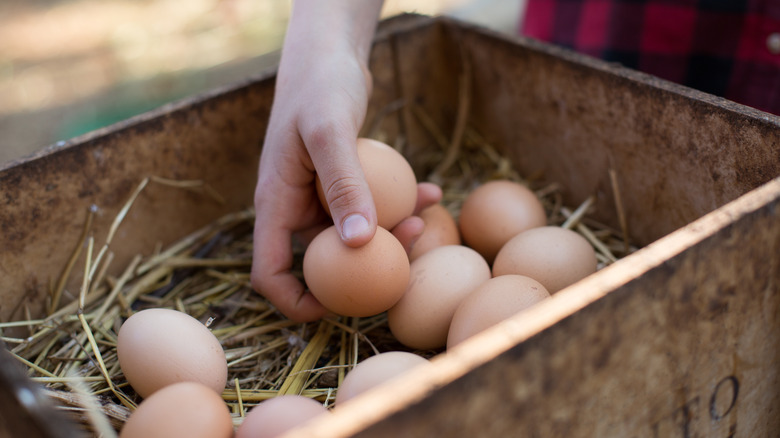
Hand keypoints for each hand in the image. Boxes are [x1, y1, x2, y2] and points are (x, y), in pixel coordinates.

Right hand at [251, 0, 440, 321]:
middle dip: (360, 271)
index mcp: (275, 202)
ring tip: (423, 221)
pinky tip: (431, 195)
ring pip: (351, 236)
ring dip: (388, 236)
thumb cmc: (321, 85)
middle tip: (402, 261)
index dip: (294, 300)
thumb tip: (360, 245)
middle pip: (319, 260)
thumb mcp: (330, 132)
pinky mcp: (342, 181)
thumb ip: (343, 185)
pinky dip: (398, 206)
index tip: (332, 309)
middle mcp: (294, 205)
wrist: (331, 52)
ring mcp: (318, 195)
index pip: (269, 270)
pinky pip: (370, 207)